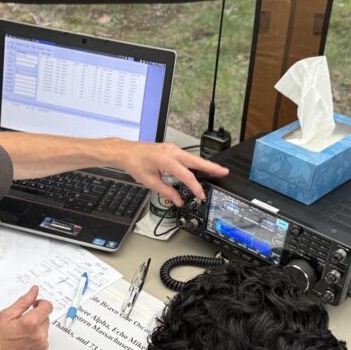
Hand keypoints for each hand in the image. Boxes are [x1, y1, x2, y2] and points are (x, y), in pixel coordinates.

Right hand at [0, 286, 51, 349]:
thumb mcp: (5, 316)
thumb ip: (23, 302)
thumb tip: (34, 291)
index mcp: (31, 323)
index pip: (47, 306)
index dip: (40, 303)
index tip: (34, 304)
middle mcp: (39, 335)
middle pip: (46, 317)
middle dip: (36, 316)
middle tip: (20, 322)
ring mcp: (42, 345)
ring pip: (44, 329)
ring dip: (36, 328)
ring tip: (20, 334)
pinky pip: (43, 340)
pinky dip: (36, 339)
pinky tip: (23, 342)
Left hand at [113, 142, 228, 206]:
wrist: (126, 152)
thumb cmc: (135, 163)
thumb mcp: (150, 181)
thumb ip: (166, 192)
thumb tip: (178, 200)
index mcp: (167, 160)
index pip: (187, 176)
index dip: (196, 187)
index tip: (201, 195)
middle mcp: (172, 152)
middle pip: (197, 161)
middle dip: (211, 167)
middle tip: (224, 172)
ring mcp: (172, 149)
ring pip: (193, 158)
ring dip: (205, 164)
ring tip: (217, 171)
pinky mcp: (171, 149)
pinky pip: (186, 156)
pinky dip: (195, 162)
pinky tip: (200, 168)